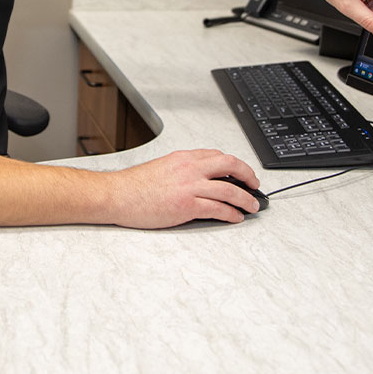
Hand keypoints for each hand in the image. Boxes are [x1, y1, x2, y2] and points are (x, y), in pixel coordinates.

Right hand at [113, 149, 261, 226]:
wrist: (117, 195)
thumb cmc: (133, 186)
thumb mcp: (162, 168)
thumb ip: (181, 170)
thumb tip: (198, 180)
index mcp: (183, 158)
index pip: (217, 156)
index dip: (234, 164)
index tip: (240, 172)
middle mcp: (189, 168)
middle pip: (230, 165)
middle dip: (248, 175)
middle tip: (254, 185)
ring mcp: (189, 186)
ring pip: (230, 190)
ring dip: (246, 199)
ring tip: (252, 206)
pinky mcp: (187, 205)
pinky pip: (218, 209)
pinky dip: (232, 214)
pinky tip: (236, 217)